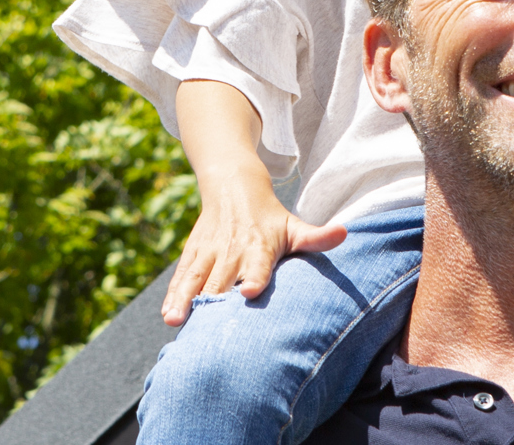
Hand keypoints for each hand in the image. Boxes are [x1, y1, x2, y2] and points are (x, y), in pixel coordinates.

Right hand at [158, 169, 345, 324]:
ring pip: (196, 278)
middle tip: (208, 327)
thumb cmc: (270, 217)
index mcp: (259, 246)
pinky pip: (182, 277)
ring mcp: (209, 252)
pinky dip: (174, 294)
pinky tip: (169, 315)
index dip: (253, 277)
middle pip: (222, 279)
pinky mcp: (193, 254)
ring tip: (176, 321)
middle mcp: (232, 250)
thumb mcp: (293, 225)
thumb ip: (316, 237)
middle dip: (214, 300)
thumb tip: (344, 233)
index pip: (257, 264)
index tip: (249, 291)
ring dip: (186, 299)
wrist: (233, 186)